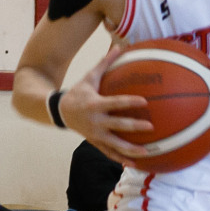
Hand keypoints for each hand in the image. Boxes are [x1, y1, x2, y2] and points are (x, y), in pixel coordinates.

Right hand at [59, 46, 150, 164]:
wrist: (59, 111)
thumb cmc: (78, 92)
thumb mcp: (89, 77)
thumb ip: (105, 63)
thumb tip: (119, 46)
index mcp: (95, 104)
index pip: (115, 103)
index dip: (129, 102)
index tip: (144, 102)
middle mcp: (95, 121)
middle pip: (117, 125)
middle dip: (134, 127)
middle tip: (151, 127)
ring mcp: (95, 134)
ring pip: (114, 145)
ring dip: (130, 150)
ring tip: (147, 153)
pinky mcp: (94, 142)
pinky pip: (109, 153)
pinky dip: (121, 159)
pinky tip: (134, 164)